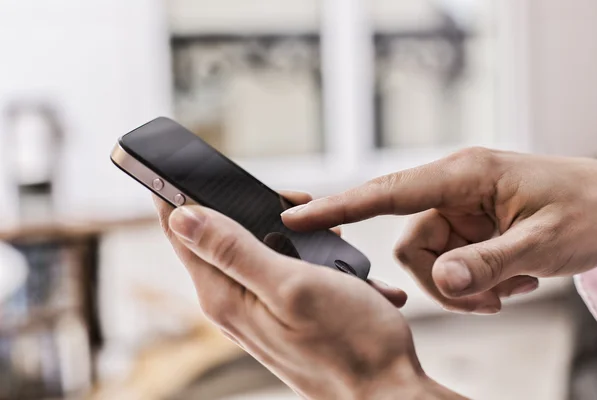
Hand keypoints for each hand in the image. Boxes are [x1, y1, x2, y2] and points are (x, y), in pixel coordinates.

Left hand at [154, 192, 462, 398]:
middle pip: (216, 236)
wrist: (386, 391)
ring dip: (284, 230)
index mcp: (224, 294)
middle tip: (294, 199)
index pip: (178, 231)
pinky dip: (302, 255)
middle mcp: (232, 304)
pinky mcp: (278, 315)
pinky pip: (277, 269)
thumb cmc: (350, 341)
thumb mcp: (291, 284)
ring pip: (252, 249)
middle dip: (247, 206)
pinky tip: (334, 261)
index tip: (179, 163)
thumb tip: (182, 217)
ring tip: (324, 231)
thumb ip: (234, 250)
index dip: (173, 192)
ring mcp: (255, 311)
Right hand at [282, 148, 596, 313]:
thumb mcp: (543, 243)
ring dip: (463, 286)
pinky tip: (509, 279)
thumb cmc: (588, 209)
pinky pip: (448, 263)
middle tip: (486, 299)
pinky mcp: (466, 226)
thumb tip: (442, 282)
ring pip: (428, 260)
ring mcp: (457, 208)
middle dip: (442, 282)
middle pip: (409, 244)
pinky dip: (473, 282)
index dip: (339, 206)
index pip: (386, 191)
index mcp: (464, 174)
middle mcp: (452, 188)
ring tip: (508, 287)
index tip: (297, 216)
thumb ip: (488, 264)